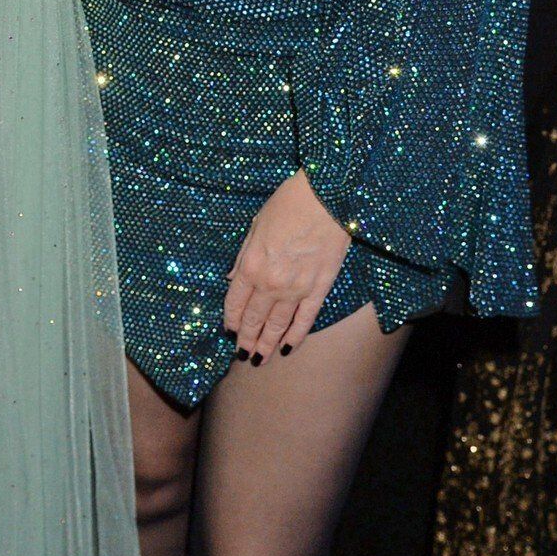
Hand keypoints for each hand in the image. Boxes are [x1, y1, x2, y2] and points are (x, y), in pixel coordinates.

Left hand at [225, 170, 351, 361]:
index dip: (232, 320)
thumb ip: (242, 256)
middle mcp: (270, 282)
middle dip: (247, 339)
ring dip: (267, 344)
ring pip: (278, 325)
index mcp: (250, 265)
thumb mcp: (256, 225)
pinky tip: (288, 347)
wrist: (325, 196)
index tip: (230, 332)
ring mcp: (296, 289)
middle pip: (255, 319)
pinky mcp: (320, 288)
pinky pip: (305, 319)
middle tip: (243, 354)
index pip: (235, 303)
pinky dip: (295, 335)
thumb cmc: (288, 203)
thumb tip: (231, 280)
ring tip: (261, 359)